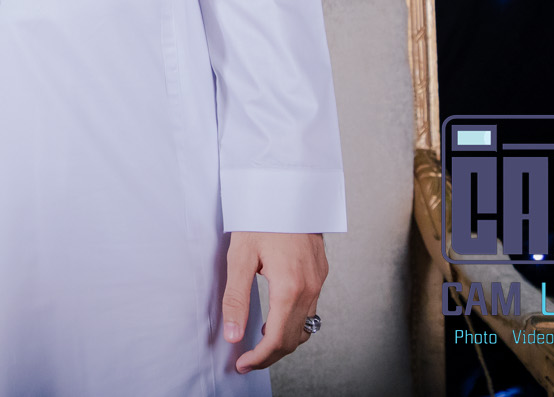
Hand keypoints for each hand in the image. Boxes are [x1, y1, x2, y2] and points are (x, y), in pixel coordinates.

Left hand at [222, 230, 327, 372]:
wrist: (287, 189)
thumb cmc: (261, 217)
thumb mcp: (240, 256)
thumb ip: (236, 298)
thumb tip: (233, 335)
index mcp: (290, 287)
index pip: (278, 339)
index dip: (260, 358)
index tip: (242, 364)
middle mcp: (311, 288)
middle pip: (294, 338)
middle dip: (271, 355)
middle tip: (247, 360)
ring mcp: (319, 281)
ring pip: (306, 326)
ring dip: (285, 340)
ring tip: (259, 343)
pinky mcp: (321, 273)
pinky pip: (311, 309)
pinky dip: (294, 322)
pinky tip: (276, 318)